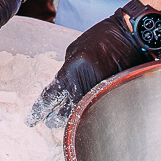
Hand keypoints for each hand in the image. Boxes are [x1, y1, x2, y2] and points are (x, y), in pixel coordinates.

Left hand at [26, 6, 149, 128]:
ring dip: (70, 121)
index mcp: (69, 73)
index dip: (38, 111)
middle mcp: (82, 88)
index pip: (48, 98)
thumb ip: (66, 71)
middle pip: (62, 114)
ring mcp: (98, 95)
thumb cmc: (101, 39)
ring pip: (79, 117)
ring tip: (63, 123)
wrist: (129, 37)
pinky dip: (89, 114)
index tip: (30, 121)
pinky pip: (95, 111)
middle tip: (48, 122)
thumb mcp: (74, 51)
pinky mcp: (111, 97)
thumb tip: (61, 89)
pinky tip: (85, 117)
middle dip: (53, 119)